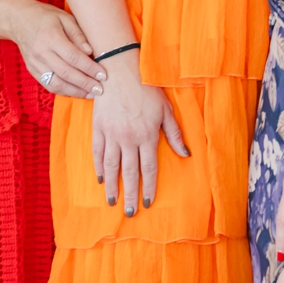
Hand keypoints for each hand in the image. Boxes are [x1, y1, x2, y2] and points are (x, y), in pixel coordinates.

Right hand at [10, 1, 104, 98]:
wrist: (18, 20)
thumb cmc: (45, 16)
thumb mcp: (64, 17)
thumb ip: (78, 34)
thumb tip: (90, 51)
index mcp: (51, 37)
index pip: (73, 57)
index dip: (89, 68)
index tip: (103, 74)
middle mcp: (41, 52)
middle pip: (66, 73)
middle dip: (85, 83)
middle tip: (100, 89)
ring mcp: (35, 63)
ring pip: (56, 83)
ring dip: (75, 91)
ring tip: (91, 94)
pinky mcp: (32, 70)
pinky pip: (48, 84)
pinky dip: (63, 91)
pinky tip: (76, 92)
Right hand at [91, 54, 188, 214]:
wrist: (120, 70)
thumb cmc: (147, 88)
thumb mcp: (166, 110)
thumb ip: (174, 134)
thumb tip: (186, 154)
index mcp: (147, 135)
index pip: (148, 169)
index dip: (149, 188)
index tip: (148, 202)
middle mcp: (128, 139)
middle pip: (129, 173)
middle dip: (131, 194)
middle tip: (130, 212)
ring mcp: (111, 134)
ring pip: (111, 166)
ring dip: (112, 186)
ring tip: (112, 202)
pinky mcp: (98, 127)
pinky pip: (97, 152)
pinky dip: (98, 167)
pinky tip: (100, 179)